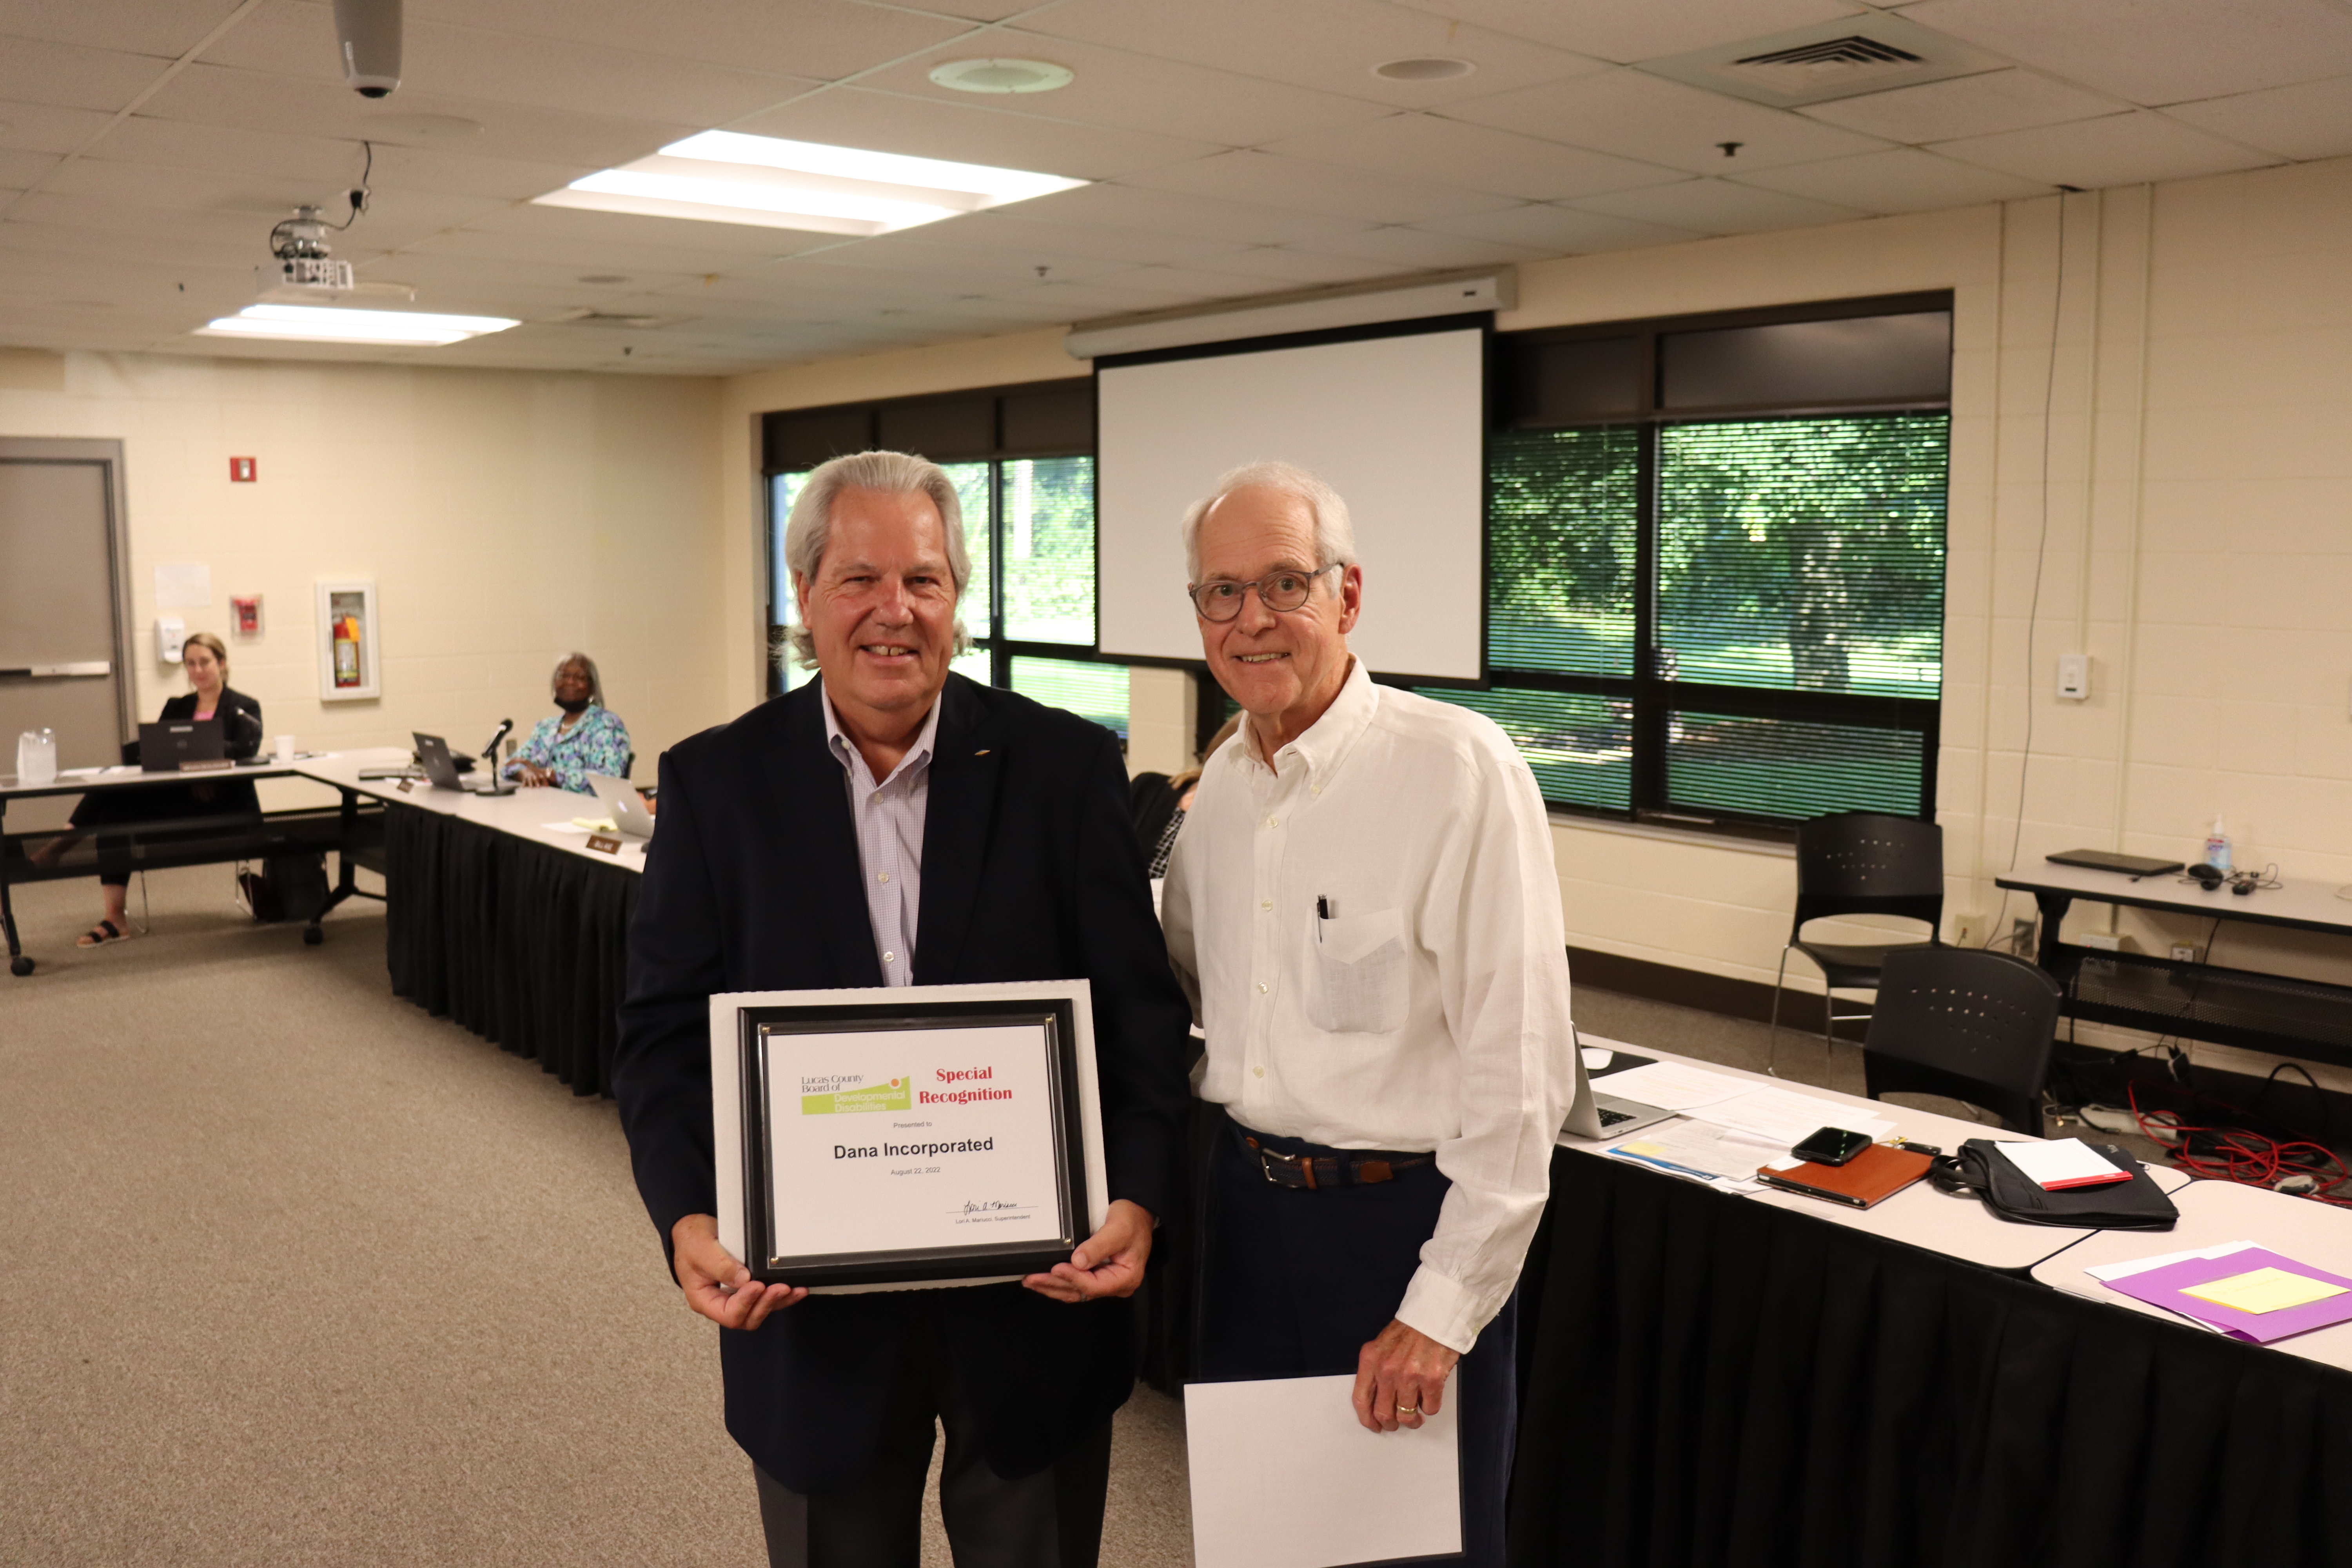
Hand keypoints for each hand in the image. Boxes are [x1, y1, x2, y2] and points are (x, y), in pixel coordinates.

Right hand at [516, 762, 553, 787]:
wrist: (527, 770)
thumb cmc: (537, 775)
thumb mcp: (542, 775)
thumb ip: (548, 778)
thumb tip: (554, 780)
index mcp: (539, 775)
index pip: (543, 777)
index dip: (545, 781)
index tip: (547, 786)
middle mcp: (534, 776)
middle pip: (535, 778)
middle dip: (537, 782)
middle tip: (538, 786)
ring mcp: (529, 777)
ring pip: (529, 780)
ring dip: (530, 784)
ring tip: (531, 787)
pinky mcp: (525, 779)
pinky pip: (523, 782)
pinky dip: (523, 785)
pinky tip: (522, 788)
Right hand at [671, 1213, 804, 1329]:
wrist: (692, 1231)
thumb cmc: (691, 1242)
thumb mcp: (701, 1251)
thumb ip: (721, 1267)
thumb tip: (743, 1279)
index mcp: (704, 1300)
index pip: (728, 1313)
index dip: (746, 1302)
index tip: (757, 1285)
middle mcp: (720, 1302)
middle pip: (747, 1317)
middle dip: (766, 1304)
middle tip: (780, 1288)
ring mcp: (734, 1296)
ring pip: (759, 1310)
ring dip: (777, 1301)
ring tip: (793, 1290)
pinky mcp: (746, 1287)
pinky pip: (764, 1297)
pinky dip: (780, 1295)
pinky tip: (794, 1289)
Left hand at [1022, 1199, 1152, 1302]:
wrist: (1137, 1213)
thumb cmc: (1133, 1220)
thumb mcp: (1118, 1229)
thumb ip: (1099, 1246)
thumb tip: (1078, 1261)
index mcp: (1126, 1278)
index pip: (1094, 1285)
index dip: (1072, 1278)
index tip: (1055, 1269)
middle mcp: (1115, 1285)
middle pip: (1080, 1291)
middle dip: (1054, 1285)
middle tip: (1033, 1278)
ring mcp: (1105, 1282)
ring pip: (1075, 1291)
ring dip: (1052, 1286)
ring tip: (1032, 1281)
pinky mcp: (1096, 1276)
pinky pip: (1075, 1284)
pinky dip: (1059, 1282)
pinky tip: (1044, 1279)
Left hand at [1352, 1319, 1459, 1432]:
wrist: (1434, 1316)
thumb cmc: (1409, 1331)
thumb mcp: (1381, 1346)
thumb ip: (1375, 1371)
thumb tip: (1376, 1400)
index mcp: (1371, 1360)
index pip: (1361, 1399)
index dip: (1367, 1419)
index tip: (1374, 1426)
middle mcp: (1387, 1370)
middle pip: (1383, 1413)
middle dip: (1391, 1424)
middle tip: (1397, 1423)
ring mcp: (1410, 1376)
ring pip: (1406, 1415)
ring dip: (1412, 1420)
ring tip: (1416, 1416)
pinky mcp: (1432, 1380)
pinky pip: (1429, 1408)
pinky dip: (1430, 1408)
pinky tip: (1429, 1397)